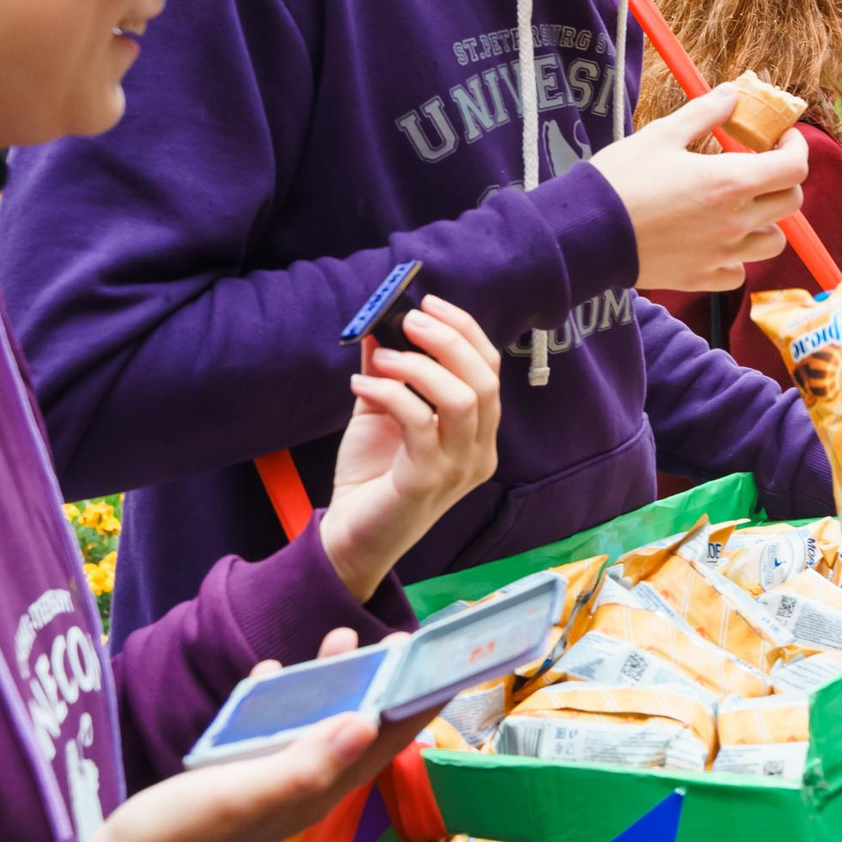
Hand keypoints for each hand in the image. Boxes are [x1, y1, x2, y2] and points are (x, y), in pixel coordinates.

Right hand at [84, 628, 434, 841]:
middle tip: (395, 638)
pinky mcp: (233, 776)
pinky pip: (265, 729)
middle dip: (380, 683)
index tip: (444, 667)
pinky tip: (268, 669)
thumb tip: (369, 720)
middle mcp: (301, 786)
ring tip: (339, 635)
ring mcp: (267, 781)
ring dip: (328, 681)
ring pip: (312, 722)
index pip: (382, 743)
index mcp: (316, 791)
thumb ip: (306, 762)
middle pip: (355, 726)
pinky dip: (273, 697)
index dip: (415, 705)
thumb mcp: (247, 793)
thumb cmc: (181, 836)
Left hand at [320, 295, 501, 602]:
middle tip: (409, 319)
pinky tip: (361, 385)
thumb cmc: (371, 478)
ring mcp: (459, 468)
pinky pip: (420, 422)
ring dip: (419, 366)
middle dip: (448, 339)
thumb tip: (378, 328)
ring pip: (463, 398)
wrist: (351, 538)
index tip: (429, 303)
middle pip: (484, 379)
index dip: (465, 330)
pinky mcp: (428, 481)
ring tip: (381, 356)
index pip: (490, 370)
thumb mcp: (381, 414)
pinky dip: (390, 393)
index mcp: (479, 433)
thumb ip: (387, 374)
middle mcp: (481, 450)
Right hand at [591, 87, 806, 292]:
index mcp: (731, 182)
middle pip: (791, 203)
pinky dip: (737, 258)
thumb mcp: (662, 134)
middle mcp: (735, 222)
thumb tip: (734, 94)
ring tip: (740, 206)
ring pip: (772, 242)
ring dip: (766, 221)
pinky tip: (716, 241)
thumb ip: (705, 113)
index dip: (796, 148)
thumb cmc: (621, 178)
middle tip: (761, 166)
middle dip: (783, 180)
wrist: (583, 232)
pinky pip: (738, 272)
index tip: (782, 137)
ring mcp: (721, 255)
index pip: (794, 167)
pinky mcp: (701, 278)